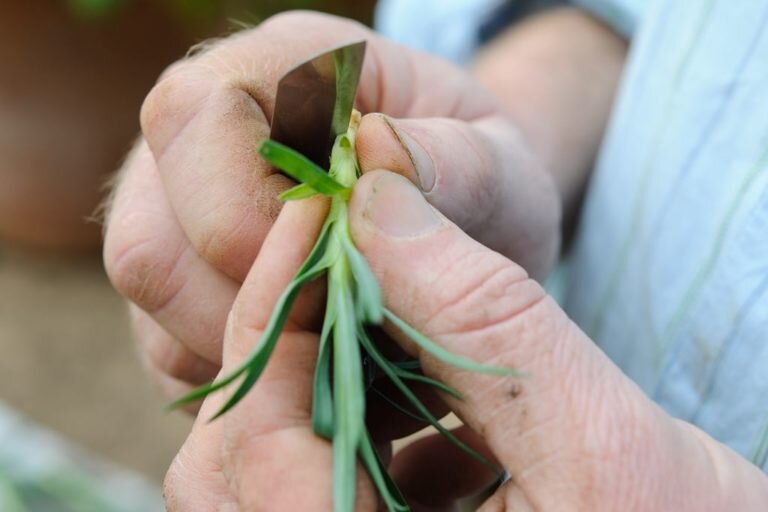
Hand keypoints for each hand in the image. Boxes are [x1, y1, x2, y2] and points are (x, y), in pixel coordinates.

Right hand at [103, 11, 559, 398]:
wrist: (466, 216)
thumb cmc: (478, 181)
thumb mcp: (499, 168)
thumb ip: (455, 161)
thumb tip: (376, 154)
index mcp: (280, 67)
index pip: (194, 119)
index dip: (247, 214)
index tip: (334, 269)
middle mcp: (206, 137)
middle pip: (147, 234)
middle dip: (243, 307)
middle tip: (339, 329)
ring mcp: (182, 210)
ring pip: (153, 300)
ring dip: (244, 347)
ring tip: (336, 349)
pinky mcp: (185, 278)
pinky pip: (169, 346)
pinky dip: (241, 372)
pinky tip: (312, 364)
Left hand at [164, 171, 767, 510]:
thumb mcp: (602, 439)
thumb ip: (486, 318)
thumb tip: (379, 193)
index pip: (254, 444)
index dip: (275, 308)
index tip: (319, 209)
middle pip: (234, 462)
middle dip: (282, 335)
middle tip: (336, 243)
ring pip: (266, 466)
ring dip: (313, 364)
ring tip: (375, 292)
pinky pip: (318, 475)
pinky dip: (349, 402)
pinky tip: (410, 359)